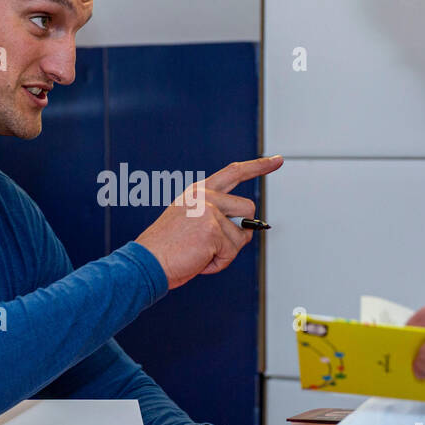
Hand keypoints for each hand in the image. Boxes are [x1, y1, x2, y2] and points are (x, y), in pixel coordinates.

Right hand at [135, 156, 283, 289]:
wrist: (147, 261)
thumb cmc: (167, 247)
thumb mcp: (191, 221)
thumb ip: (217, 216)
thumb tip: (248, 227)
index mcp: (199, 191)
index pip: (235, 172)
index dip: (259, 166)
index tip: (278, 160)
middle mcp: (205, 196)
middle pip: (248, 209)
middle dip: (240, 230)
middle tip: (213, 244)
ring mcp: (209, 211)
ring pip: (242, 236)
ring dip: (225, 251)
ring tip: (198, 252)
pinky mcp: (213, 231)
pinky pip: (231, 253)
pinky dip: (217, 263)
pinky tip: (198, 259)